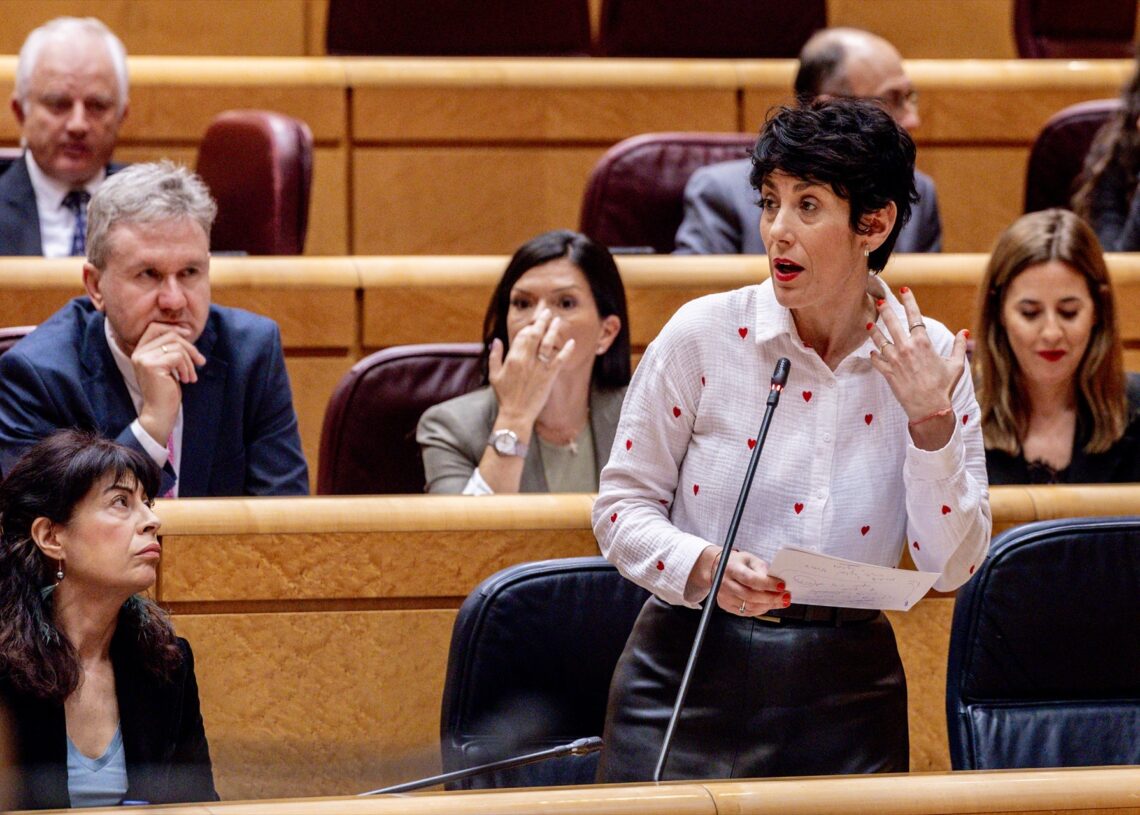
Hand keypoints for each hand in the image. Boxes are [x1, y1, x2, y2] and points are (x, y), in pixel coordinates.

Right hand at [132, 322, 206, 443]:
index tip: (189, 334)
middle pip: (169, 335)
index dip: (173, 328)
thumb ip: (171, 349)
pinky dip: (187, 368)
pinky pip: (177, 357)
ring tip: (191, 376)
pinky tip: (186, 380)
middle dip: (189, 347)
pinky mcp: (152, 366)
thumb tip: (186, 331)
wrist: (159, 412)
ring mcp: (144, 359)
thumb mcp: (168, 366)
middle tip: (200, 362)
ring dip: (190, 361)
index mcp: (140, 351)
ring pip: (176, 346)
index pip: (155, 327)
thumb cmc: (166, 390)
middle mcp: (138, 352)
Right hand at [488, 307, 575, 429]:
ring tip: (557, 320)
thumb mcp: (494, 375)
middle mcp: (527, 360)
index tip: (534, 322)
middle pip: (536, 335)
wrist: (516, 414)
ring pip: (548, 344)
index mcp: (513, 358)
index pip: (522, 336)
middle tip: (548, 312)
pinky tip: (571, 342)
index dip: (529, 327)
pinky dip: (566, 350)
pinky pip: (560, 360)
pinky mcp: (549, 376)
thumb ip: (495, 356)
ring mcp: (539, 368)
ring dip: (553, 330)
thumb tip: (496, 340)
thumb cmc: (505, 396)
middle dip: (542, 321)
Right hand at [689, 546, 788, 615]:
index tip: (782, 585)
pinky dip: (760, 610)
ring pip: (749, 606)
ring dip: (768, 606)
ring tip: (781, 602)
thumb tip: (776, 581)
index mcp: (731, 568)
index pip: (750, 579)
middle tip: (786, 597)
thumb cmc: (736, 563)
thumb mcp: (749, 558)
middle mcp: (725, 584)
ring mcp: (724, 596)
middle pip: (750, 596)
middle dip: (771, 598)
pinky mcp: (726, 605)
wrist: (716, 569)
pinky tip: (768, 605)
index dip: (767, 584)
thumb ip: (762, 568)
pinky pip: (745, 612)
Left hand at [868, 287, 967, 421]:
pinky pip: (877, 360)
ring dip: (874, 331)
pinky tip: (872, 351)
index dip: (909, 301)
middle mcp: (906, 348)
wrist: (929, 407)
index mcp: (923, 343)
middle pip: (892, 323)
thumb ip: (960, 346)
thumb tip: (965, 332)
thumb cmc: (944, 386)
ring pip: (880, 340)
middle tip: (880, 301)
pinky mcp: (887, 372)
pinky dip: (874, 355)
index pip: (914, 316)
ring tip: (870, 323)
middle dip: (885, 310)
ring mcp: (895, 360)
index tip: (904, 290)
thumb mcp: (956, 365)